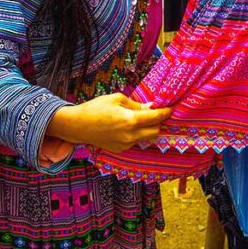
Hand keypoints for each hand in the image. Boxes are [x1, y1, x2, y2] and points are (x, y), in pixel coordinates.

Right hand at [48, 94, 171, 152]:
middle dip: (158, 122)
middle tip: (155, 114)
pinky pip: (135, 142)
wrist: (77, 126)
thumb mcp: (117, 99)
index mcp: (130, 120)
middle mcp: (130, 136)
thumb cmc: (96, 108)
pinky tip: (127, 127)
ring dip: (147, 129)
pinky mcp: (120, 149)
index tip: (170, 109)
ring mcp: (125, 145)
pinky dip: (136, 134)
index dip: (165, 113)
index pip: (155, 118)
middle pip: (155, 131)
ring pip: (146, 138)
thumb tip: (150, 107)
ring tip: (140, 119)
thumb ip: (136, 105)